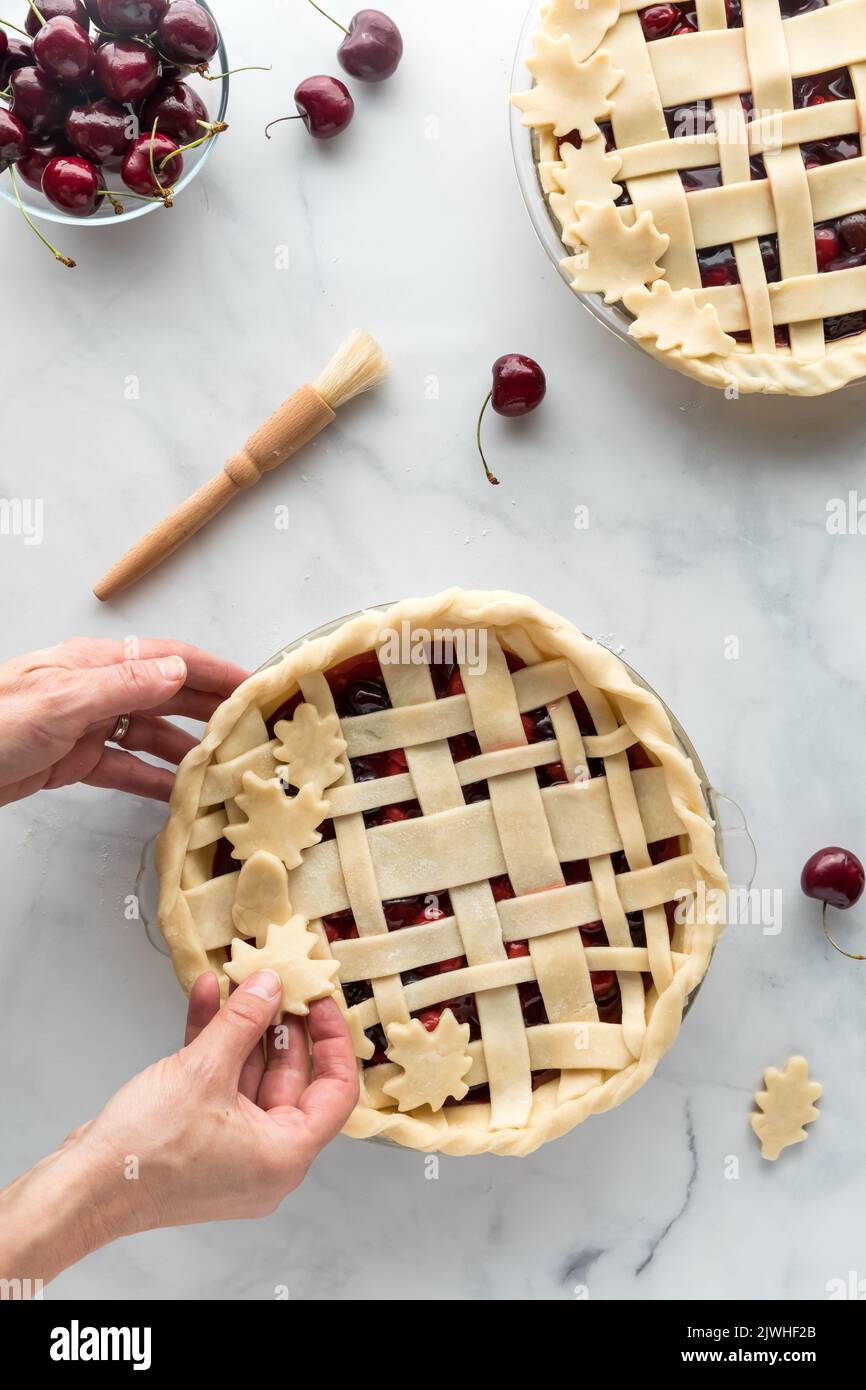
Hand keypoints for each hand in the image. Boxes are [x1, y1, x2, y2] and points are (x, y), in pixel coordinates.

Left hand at [0, 637, 248, 805]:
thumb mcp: (60, 702)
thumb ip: (122, 686)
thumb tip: (177, 671)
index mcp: (95, 664)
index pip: (170, 658)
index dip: (215, 669)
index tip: (255, 682)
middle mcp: (96, 690)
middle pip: (168, 695)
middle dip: (213, 708)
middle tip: (256, 727)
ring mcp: (86, 726)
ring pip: (151, 734)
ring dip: (189, 748)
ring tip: (227, 765)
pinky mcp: (72, 760)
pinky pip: (126, 768)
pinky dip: (154, 780)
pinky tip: (180, 793)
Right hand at [0, 973, 358, 1287]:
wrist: (82, 1188)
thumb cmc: (146, 1152)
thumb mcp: (205, 1070)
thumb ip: (244, 1021)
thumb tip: (270, 985)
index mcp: (285, 1155)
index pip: (335, 1091)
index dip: (333, 1040)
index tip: (320, 1002)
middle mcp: (265, 1158)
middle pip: (291, 1079)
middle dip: (280, 1024)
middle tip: (278, 982)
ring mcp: (230, 1150)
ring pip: (249, 1076)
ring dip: (241, 1026)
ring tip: (238, 979)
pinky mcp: (198, 1140)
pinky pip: (219, 1084)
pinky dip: (214, 1044)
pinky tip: (206, 998)